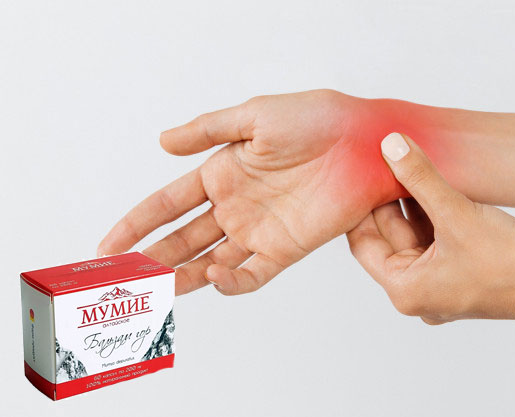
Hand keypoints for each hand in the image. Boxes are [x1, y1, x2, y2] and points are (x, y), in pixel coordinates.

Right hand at [98, 90, 404, 294]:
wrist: (363, 141)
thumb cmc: (314, 120)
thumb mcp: (253, 116)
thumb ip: (207, 131)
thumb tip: (162, 142)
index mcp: (223, 173)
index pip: (169, 204)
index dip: (138, 224)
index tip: (108, 245)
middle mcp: (236, 205)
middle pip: (184, 238)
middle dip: (153, 256)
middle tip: (124, 276)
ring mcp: (260, 229)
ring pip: (212, 262)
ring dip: (183, 275)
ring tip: (155, 288)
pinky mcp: (287, 248)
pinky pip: (253, 273)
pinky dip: (231, 282)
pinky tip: (211, 278)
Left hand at [347, 133, 514, 353]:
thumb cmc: (512, 264)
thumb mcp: (457, 214)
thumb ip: (420, 177)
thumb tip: (390, 144)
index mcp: (405, 289)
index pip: (363, 243)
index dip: (358, 206)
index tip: (356, 173)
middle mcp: (417, 292)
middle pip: (389, 237)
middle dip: (388, 198)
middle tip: (382, 159)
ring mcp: (439, 284)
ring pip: (414, 235)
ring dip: (413, 203)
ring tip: (407, 163)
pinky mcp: (459, 274)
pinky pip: (435, 239)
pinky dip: (433, 214)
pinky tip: (433, 182)